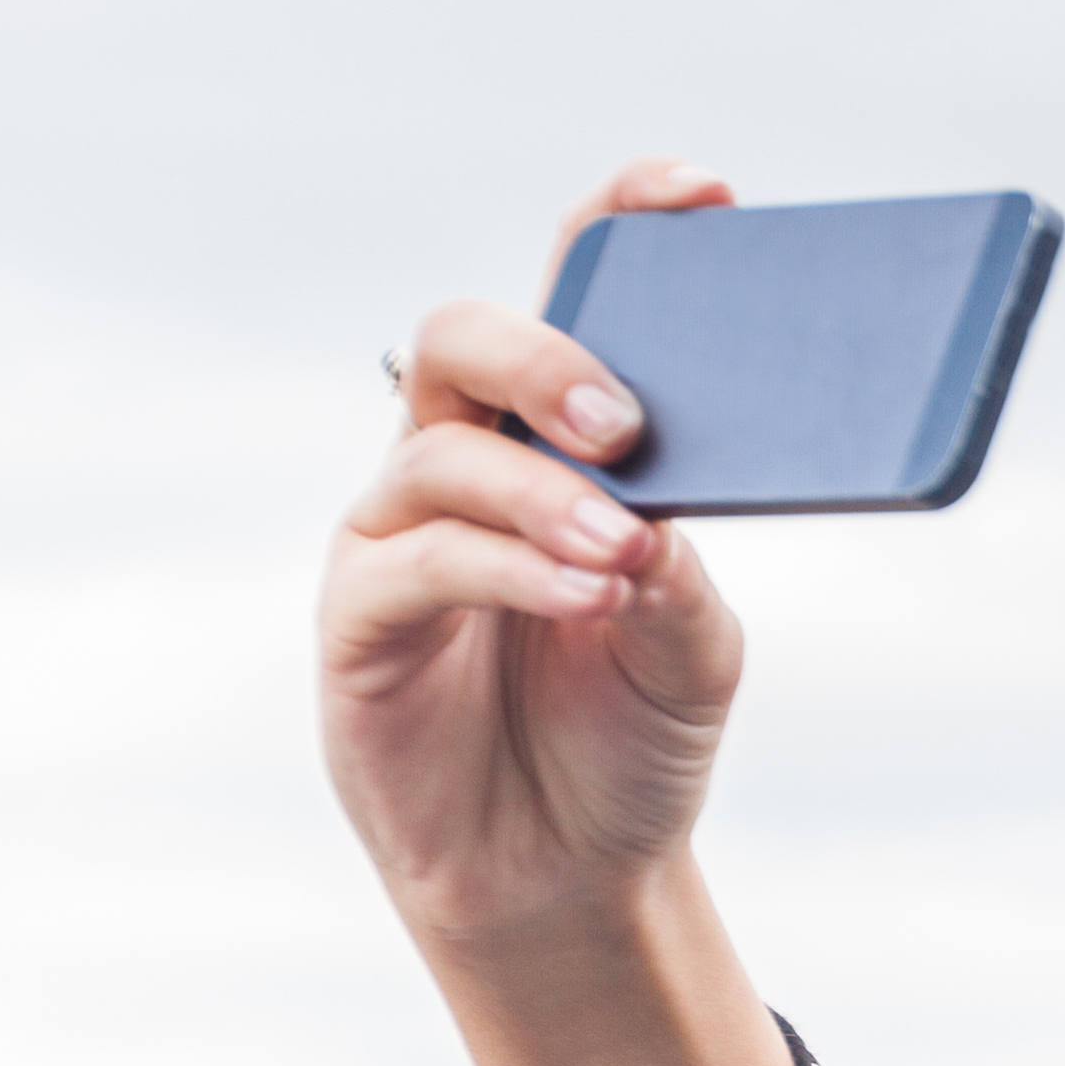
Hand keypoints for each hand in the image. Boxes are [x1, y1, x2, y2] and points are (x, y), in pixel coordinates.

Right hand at [319, 158, 751, 954]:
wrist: (571, 872)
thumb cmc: (629, 733)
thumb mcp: (696, 647)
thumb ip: (688, 572)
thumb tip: (664, 512)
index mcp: (556, 442)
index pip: (572, 295)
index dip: (620, 224)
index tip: (702, 193)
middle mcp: (466, 464)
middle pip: (463, 341)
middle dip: (543, 354)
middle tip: (624, 417)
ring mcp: (402, 534)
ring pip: (440, 454)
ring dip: (543, 492)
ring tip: (625, 545)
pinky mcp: (362, 617)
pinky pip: (418, 560)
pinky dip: (508, 567)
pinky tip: (588, 588)